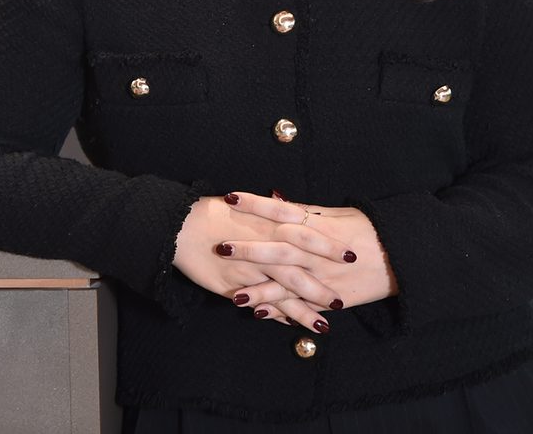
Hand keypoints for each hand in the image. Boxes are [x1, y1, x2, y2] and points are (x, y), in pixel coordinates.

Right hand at [173, 194, 350, 331]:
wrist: (182, 225)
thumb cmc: (216, 211)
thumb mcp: (249, 206)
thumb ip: (273, 214)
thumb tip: (294, 211)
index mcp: (271, 221)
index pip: (307, 233)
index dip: (329, 245)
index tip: (350, 254)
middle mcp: (265, 244)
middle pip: (301, 266)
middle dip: (322, 283)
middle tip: (343, 299)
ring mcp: (251, 267)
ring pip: (284, 290)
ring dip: (305, 309)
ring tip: (325, 325)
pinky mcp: (236, 285)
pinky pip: (261, 302)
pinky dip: (277, 315)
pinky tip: (291, 326)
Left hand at [222, 192, 396, 319]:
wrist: (401, 257)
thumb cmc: (368, 228)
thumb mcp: (337, 213)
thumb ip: (305, 211)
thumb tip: (276, 199)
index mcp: (318, 224)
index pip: (281, 209)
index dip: (255, 203)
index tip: (230, 197)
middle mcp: (318, 250)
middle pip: (279, 247)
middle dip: (250, 249)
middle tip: (223, 247)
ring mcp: (324, 276)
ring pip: (288, 282)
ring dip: (261, 289)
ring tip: (234, 296)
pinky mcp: (332, 297)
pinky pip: (302, 304)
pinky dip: (281, 309)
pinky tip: (260, 313)